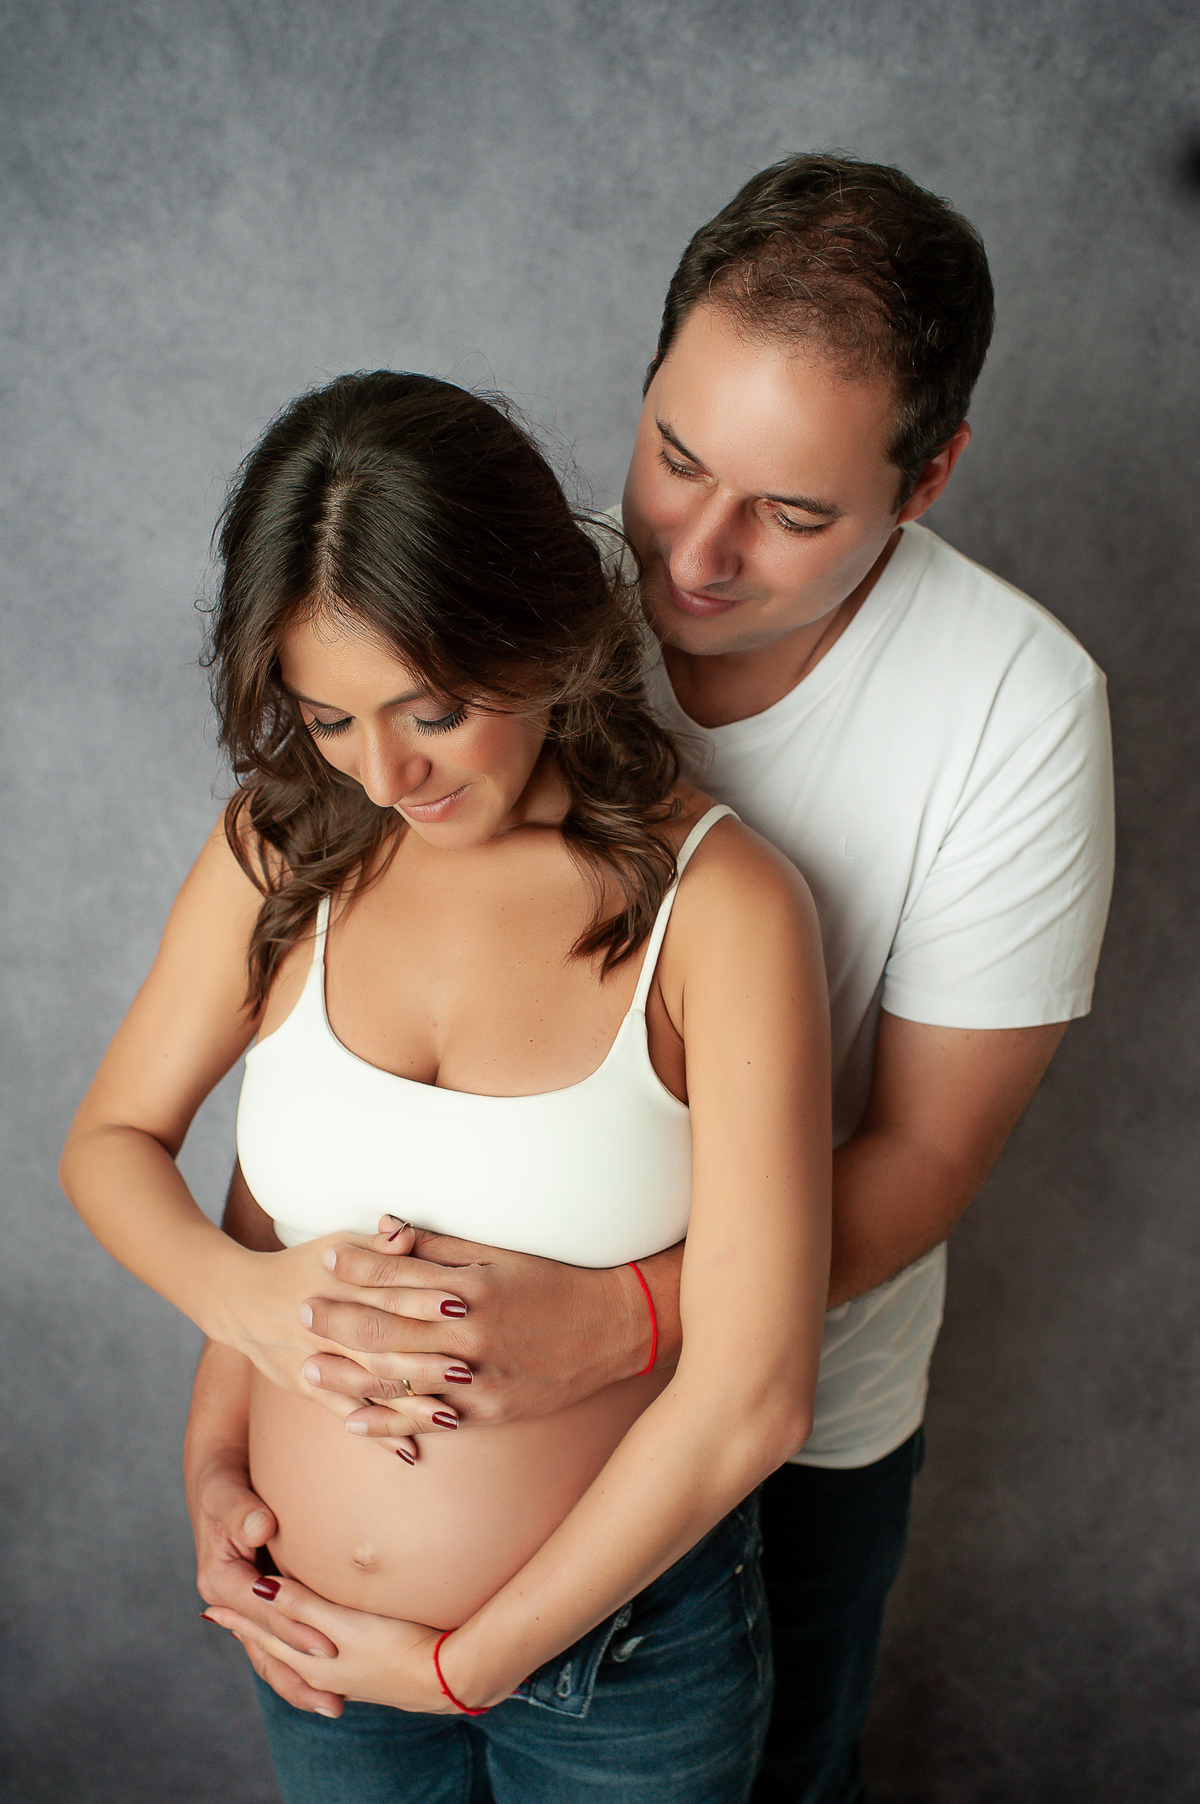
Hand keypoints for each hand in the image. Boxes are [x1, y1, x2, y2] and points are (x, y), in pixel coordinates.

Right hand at [188, 1452, 343, 1716]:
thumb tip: (260, 1528)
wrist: (219, 1477)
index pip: (261, 1612)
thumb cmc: (224, 1482)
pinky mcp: (262, 1602)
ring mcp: (246, 1606)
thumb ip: (241, 1511)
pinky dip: (300, 1659)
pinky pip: (280, 1638)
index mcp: (219, 1580)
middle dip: (299, 1673)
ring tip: (334, 1707)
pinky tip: (330, 1679)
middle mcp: (230, 1601)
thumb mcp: (226, 1493)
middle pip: (265, 1646)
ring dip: (299, 1681)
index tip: (325, 1644)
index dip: (293, 1628)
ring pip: (271, 1653)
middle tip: (335, 1699)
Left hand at [203, 1579, 453, 1713]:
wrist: (445, 1676)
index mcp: (312, 1660)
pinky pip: (321, 1661)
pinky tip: (320, 1647)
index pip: (266, 1635)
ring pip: (298, 1658)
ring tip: (267, 1636)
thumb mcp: (343, 1621)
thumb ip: (302, 1605)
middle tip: (228, 1621)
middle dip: (254, 1634)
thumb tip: (260, 1588)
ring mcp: (347, 1675)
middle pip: (277, 1650)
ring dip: (280, 1644)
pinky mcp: (369, 1671)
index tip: (213, 1609)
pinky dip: (306, 1649)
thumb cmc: (395, 1643)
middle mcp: (323, 1672)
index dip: (241, 1619)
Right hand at [221, 1223, 471, 1454]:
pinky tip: (410, 1451)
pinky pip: (345, 1413)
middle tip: (466, 1372)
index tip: (460, 1305)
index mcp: (340, 1284)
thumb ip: (377, 1245)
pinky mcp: (306, 1387)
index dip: (422, 1298)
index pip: (386, 1290)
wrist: (242, 1299)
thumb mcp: (336, 1245)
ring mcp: (316, 1359)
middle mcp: (328, 1324)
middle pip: (380, 1344)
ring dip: (409, 1405)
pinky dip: (378, 1434)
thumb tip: (407, 1231)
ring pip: (367, 1386)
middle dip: (423, 1360)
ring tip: (450, 1418)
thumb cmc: (303, 1266)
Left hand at [300, 1221, 658, 1432]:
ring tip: (308, 1367)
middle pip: (392, 1328)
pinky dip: (390, 1423)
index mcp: (475, 1288)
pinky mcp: (489, 1410)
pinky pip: (430, 1420)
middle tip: (298, 1311)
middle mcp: (474, 1333)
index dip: (361, 1266)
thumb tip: (386, 1227)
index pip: (405, 1276)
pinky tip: (354, 1421)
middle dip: (341, 1319)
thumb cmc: (554, 1282)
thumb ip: (440, 1247)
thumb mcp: (501, 1255)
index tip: (325, 1257)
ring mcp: (481, 1377)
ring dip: (350, 1375)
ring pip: (403, 1380)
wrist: (613, 1328)